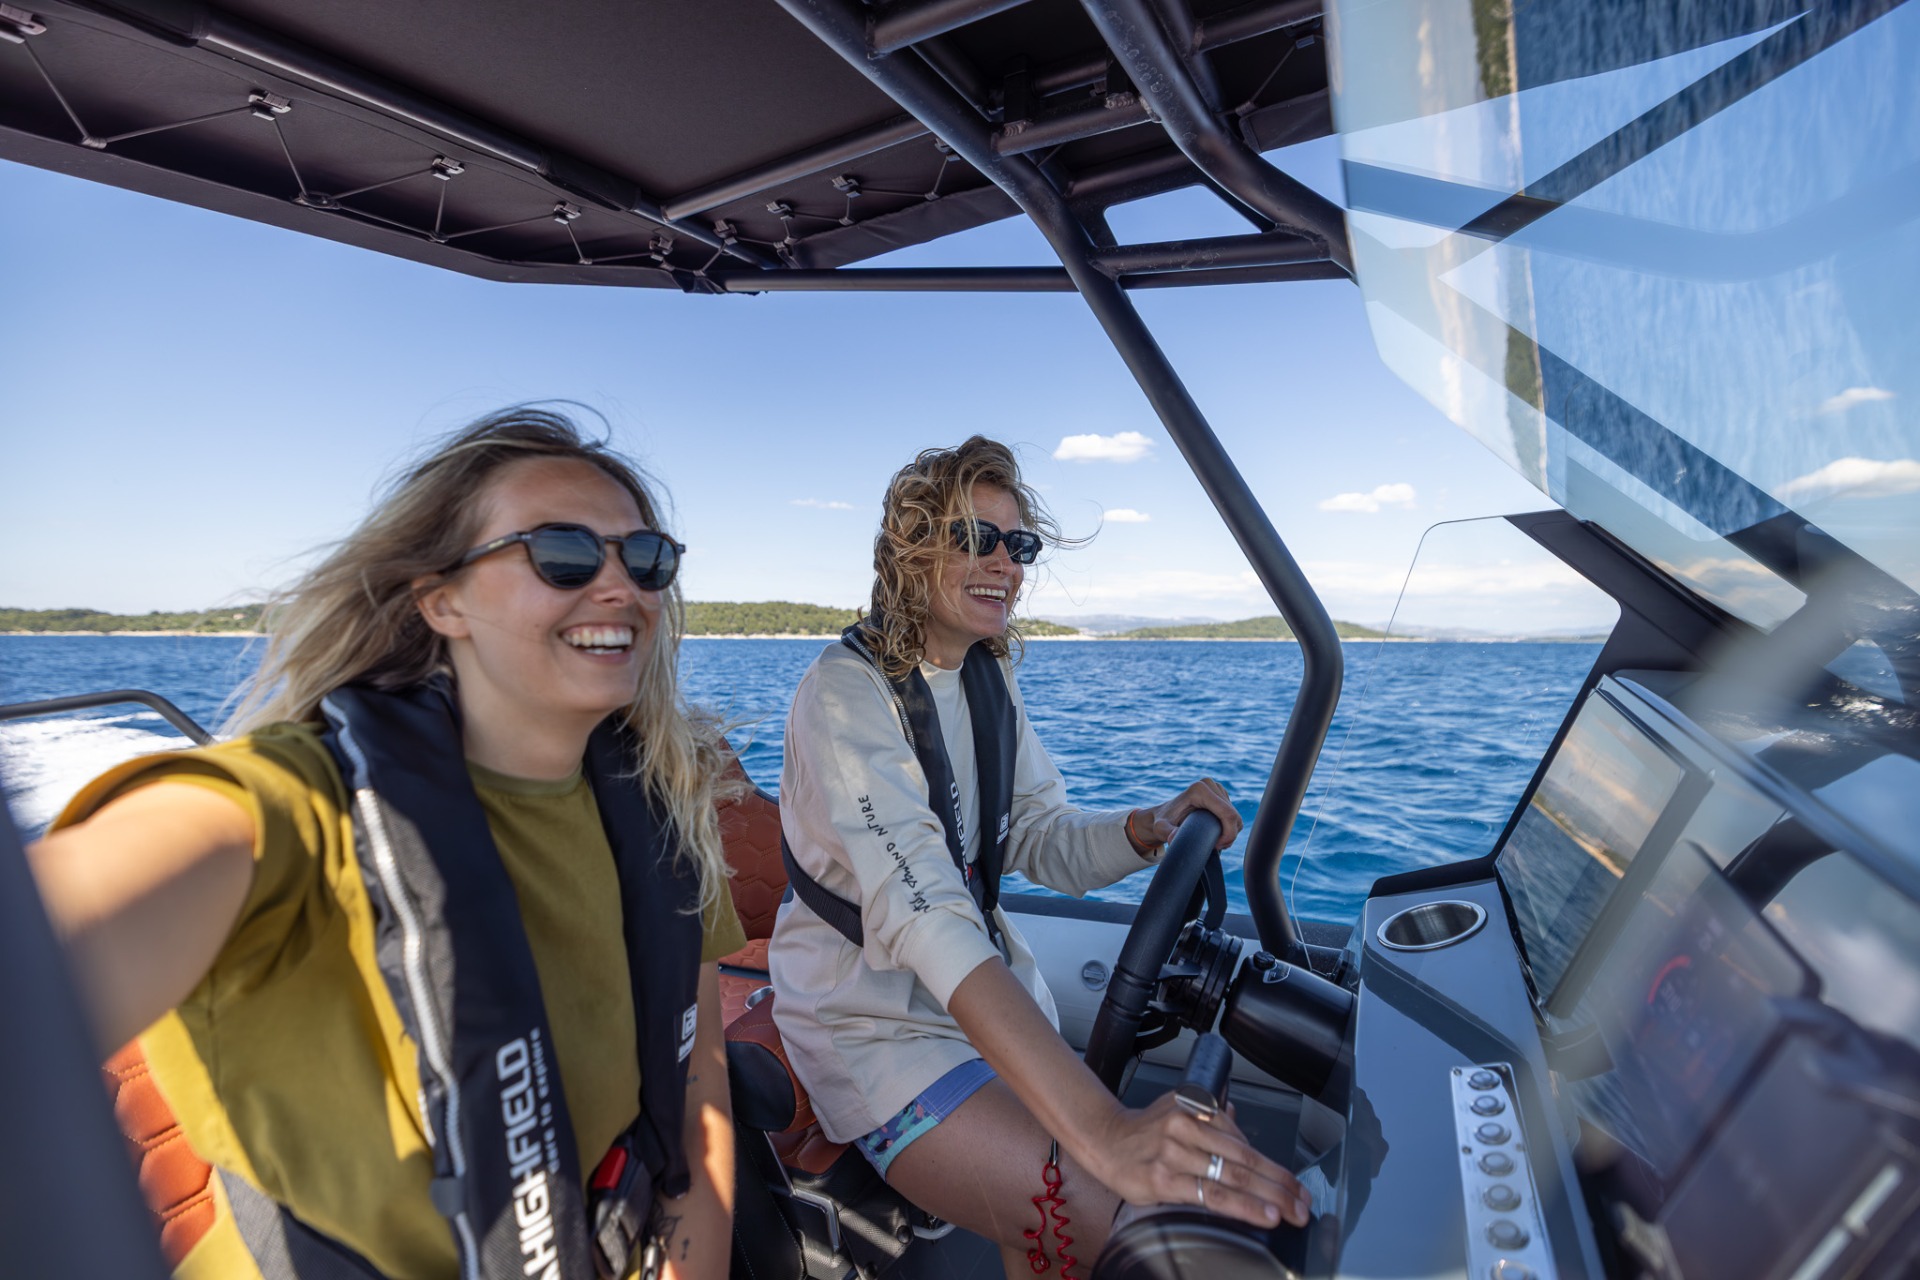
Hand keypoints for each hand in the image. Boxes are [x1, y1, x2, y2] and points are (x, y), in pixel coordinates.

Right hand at [1085, 1092, 1309, 1228]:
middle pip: (1243, 1160)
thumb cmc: (1142, 1129)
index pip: (1242, 1141)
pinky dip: (1241, 1205)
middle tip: (1303, 1202)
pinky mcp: (1164, 1180)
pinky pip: (1210, 1195)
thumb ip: (1207, 1114)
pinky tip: (1261, 1214)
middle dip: (1279, 1183)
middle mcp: (1186, 1129)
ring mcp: (1174, 1155)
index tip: (1294, 1184)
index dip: (1271, 1165)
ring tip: (1290, 1211)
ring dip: (1267, 1196)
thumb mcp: (1176, 1107)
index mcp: (1194, 1110)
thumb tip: (1235, 1118)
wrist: (1103, 1140)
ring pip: (1231, 1177)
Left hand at [1129, 777, 1240, 853]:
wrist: (1164, 815)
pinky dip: (1230, 827)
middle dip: (1230, 836)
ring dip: (1230, 832)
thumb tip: (1174, 837)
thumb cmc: (1163, 822)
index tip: (1216, 846)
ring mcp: (1216, 788)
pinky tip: (1217, 834)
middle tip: (1215, 846)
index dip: (1228, 834)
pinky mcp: (1220, 794)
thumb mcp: (1162, 829)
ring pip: (1236, 816)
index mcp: (1199, 789)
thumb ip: (1167, 834)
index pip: (1228, 814)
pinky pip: (1233, 814)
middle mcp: (1209, 784)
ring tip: (1214, 841)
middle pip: (1234, 816)